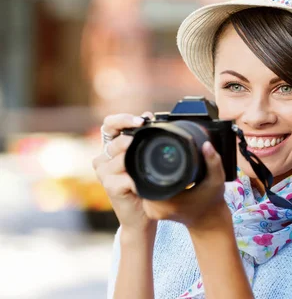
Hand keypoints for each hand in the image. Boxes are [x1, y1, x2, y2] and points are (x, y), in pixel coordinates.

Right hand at [93, 112, 155, 232]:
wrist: (141, 215)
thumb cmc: (144, 186)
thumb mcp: (143, 159)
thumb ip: (142, 138)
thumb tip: (148, 115)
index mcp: (111, 148)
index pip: (109, 125)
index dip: (122, 119)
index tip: (141, 121)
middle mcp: (103, 159)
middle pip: (116, 140)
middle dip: (133, 141)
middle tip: (148, 146)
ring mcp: (104, 173)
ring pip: (122, 157)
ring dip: (137, 162)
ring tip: (146, 171)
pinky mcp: (109, 186)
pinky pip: (126, 176)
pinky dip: (138, 179)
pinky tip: (142, 185)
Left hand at [141, 141, 229, 234]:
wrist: (208, 221)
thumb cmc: (212, 200)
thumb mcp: (216, 180)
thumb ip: (213, 162)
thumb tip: (207, 145)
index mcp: (168, 203)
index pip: (150, 177)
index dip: (152, 162)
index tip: (160, 151)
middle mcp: (155, 209)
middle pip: (143, 180)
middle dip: (150, 167)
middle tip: (158, 154)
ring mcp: (152, 211)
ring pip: (142, 185)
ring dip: (150, 174)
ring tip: (159, 163)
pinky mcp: (152, 210)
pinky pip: (145, 191)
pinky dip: (152, 182)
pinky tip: (161, 174)